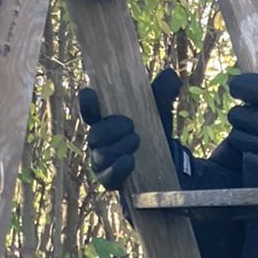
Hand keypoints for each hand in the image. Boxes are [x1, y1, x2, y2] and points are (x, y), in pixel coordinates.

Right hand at [78, 69, 182, 190]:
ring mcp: (102, 163)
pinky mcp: (111, 181)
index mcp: (105, 121)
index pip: (89, 110)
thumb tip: (171, 76)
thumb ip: (163, 93)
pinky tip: (131, 161)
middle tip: (132, 125)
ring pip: (101, 155)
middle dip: (111, 128)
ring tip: (137, 140)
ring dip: (119, 146)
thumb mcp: (160, 112)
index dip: (86, 102)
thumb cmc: (154, 132)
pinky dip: (118, 168)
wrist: (167, 164)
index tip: (91, 93)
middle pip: (93, 135)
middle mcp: (99, 142)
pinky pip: (107, 177)